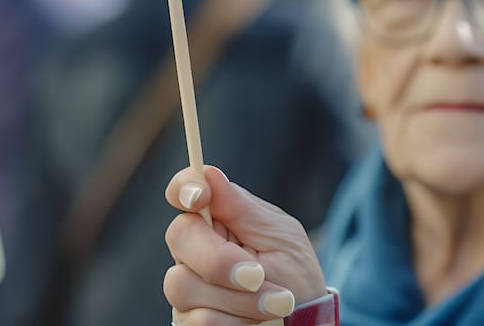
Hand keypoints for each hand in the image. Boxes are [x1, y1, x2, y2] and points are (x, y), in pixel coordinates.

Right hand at [164, 166, 327, 324]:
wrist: (304, 322)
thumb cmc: (295, 274)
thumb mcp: (279, 235)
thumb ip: (242, 209)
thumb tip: (208, 173)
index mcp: (218, 219)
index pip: (185, 191)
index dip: (184, 187)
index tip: (199, 195)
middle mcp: (195, 250)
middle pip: (179, 236)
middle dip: (219, 260)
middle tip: (258, 276)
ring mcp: (188, 287)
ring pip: (183, 285)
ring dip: (238, 298)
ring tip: (278, 303)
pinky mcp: (188, 321)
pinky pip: (195, 321)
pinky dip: (234, 322)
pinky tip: (258, 321)